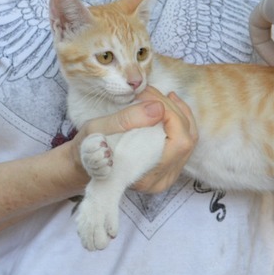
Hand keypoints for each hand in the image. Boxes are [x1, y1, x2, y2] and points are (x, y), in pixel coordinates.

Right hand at [69, 88, 196, 193]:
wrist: (84, 162)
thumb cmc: (87, 148)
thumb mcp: (98, 129)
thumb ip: (128, 119)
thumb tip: (159, 107)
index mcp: (145, 176)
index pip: (178, 141)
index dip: (170, 112)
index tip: (150, 95)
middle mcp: (161, 180)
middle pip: (187, 140)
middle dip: (175, 111)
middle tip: (154, 93)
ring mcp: (168, 176)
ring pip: (189, 141)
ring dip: (180, 115)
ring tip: (165, 97)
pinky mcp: (168, 169)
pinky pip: (184, 143)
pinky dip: (179, 123)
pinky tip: (167, 109)